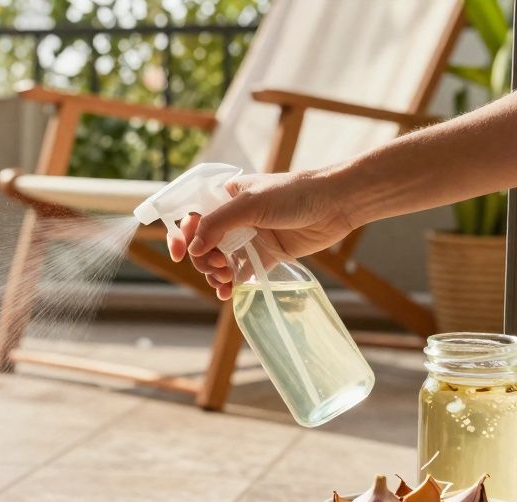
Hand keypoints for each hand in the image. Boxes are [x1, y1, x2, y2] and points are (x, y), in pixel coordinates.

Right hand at [165, 170, 357, 299]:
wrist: (335, 204)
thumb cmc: (294, 193)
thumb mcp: (250, 203)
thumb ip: (218, 224)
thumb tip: (193, 249)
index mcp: (226, 198)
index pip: (193, 218)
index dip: (182, 235)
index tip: (180, 254)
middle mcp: (234, 218)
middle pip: (203, 244)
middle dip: (204, 259)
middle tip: (218, 267)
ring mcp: (249, 237)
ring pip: (220, 261)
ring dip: (215, 274)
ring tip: (225, 281)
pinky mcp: (266, 255)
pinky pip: (241, 272)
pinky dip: (231, 284)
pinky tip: (227, 293)